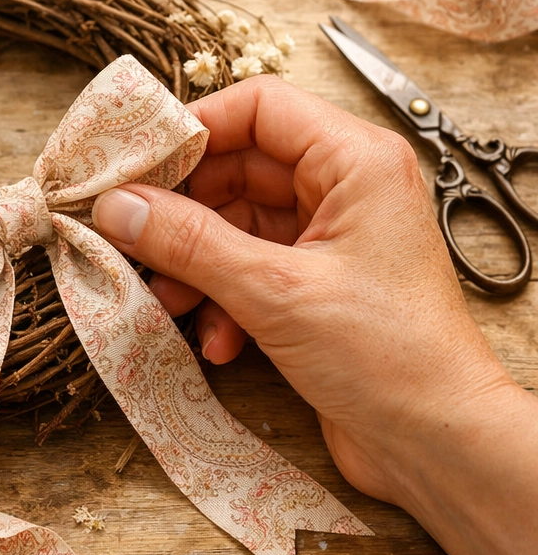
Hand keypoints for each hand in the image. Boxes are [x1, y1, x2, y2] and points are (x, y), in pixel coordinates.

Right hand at [92, 75, 537, 554]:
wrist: (438, 446)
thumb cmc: (391, 358)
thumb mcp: (275, 291)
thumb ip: (189, 242)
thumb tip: (118, 205)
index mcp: (355, 162)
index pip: (259, 108)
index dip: (194, 129)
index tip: (135, 164)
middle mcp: (343, 189)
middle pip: (237, 168)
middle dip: (182, 211)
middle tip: (130, 236)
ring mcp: (328, 238)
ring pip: (235, 224)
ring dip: (195, 263)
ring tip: (169, 299)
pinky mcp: (313, 284)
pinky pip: (247, 268)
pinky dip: (221, 299)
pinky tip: (215, 339)